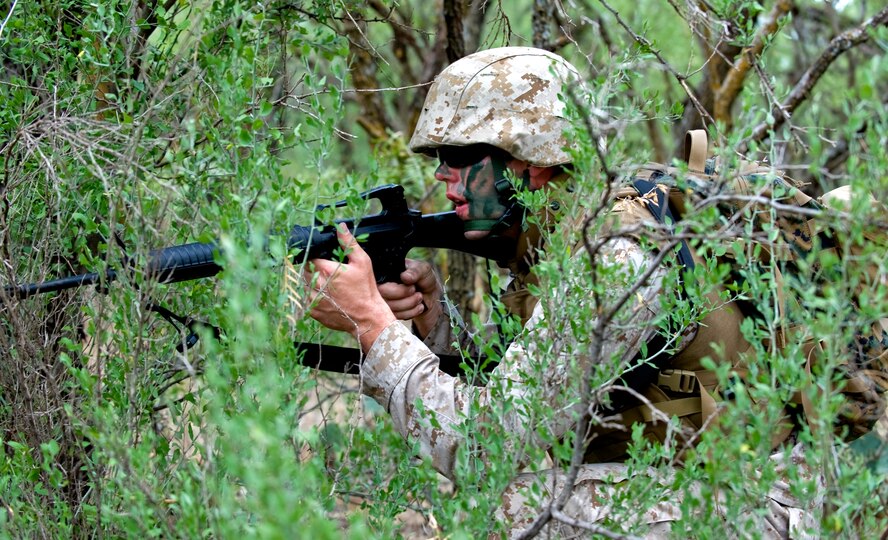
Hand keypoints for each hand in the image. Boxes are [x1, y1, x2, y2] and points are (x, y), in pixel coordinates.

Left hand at [306, 224, 395, 351]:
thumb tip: (340, 227)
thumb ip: (348, 243)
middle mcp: (316, 284)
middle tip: (329, 274)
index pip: (309, 257)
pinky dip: (314, 297)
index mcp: (325, 269)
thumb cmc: (366, 289)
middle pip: (305, 271)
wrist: (367, 317)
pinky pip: (307, 300)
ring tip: (329, 286)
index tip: (323, 260)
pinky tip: (328, 298)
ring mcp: (313, 299)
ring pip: (305, 285)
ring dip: (313, 284)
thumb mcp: (362, 262)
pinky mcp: (313, 312)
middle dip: (314, 270)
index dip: (316, 257)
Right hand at [378, 259, 442, 338]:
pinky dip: (410, 312)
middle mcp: (380, 288)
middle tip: (416, 290)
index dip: (395, 289)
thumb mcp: (423, 270)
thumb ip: (415, 271)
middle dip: (403, 296)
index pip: (379, 284)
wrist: (429, 293)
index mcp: (385, 275)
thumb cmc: (423, 278)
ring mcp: (384, 302)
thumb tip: (405, 277)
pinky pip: (396, 317)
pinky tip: (419, 306)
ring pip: (390, 309)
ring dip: (409, 304)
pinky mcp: (390, 313)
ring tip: (419, 296)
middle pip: (382, 298)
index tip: (411, 286)